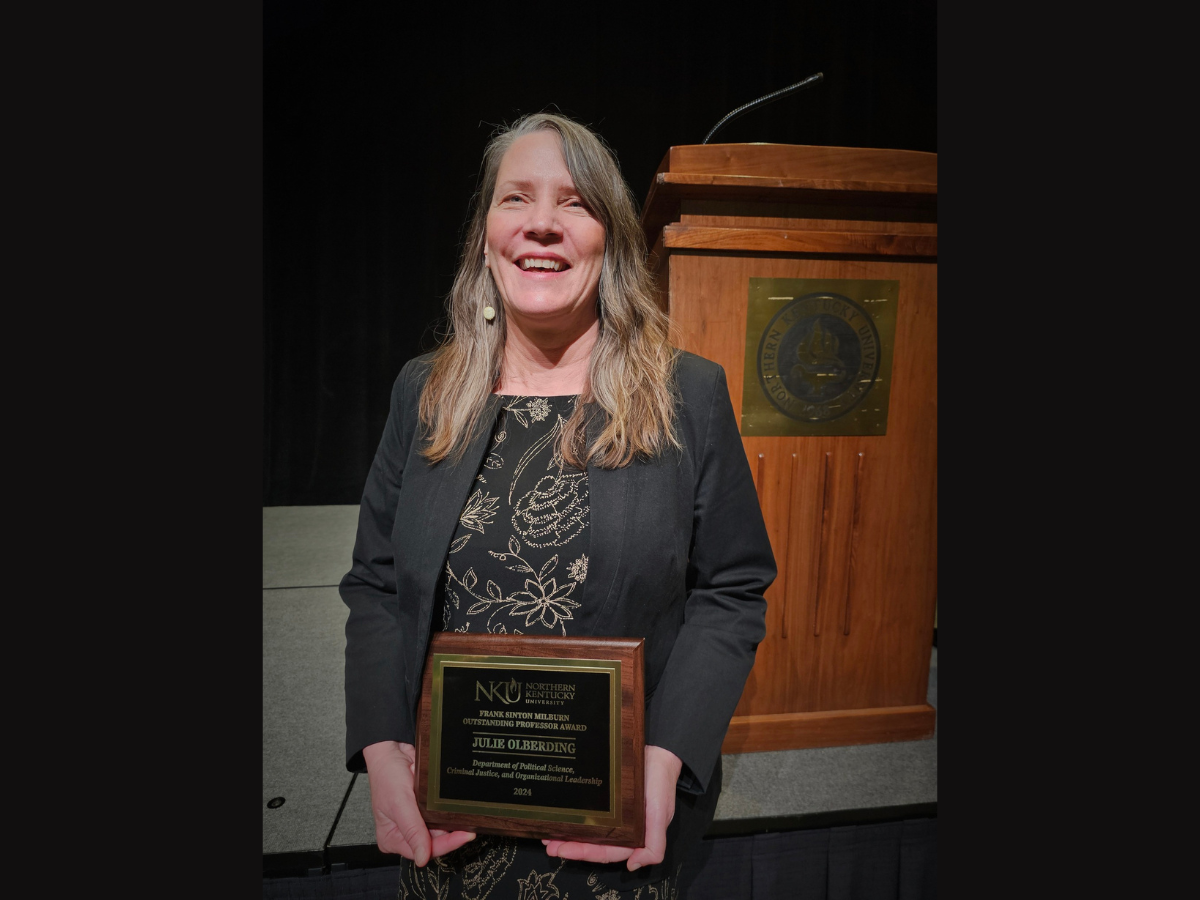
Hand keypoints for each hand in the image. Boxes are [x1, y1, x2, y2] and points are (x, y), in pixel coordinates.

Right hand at [362, 741, 475, 865]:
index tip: (466, 836)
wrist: (392, 750)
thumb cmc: (386, 775)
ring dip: (446, 816)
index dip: (446, 845)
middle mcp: (404, 832)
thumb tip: (422, 858)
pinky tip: (444, 799)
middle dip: (448, 830)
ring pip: (440, 827)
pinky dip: (444, 806)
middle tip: (468, 823)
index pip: (423, 850)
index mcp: (392, 838)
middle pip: (434, 841)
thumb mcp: (399, 804)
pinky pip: (440, 813)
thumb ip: (412, 831)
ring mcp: (416, 820)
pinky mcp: (425, 808)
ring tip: (446, 804)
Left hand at [543, 744, 682, 870]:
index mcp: (633, 834)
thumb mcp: (661, 815)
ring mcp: (611, 810)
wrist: (659, 749)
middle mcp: (620, 825)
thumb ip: (654, 844)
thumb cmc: (661, 783)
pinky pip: (587, 807)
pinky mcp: (604, 794)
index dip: (584, 854)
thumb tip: (634, 866)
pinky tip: (560, 813)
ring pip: (587, 826)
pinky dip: (575, 813)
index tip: (562, 851)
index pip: (606, 850)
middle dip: (570, 846)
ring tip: (548, 834)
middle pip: (592, 841)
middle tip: (549, 845)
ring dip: (568, 832)